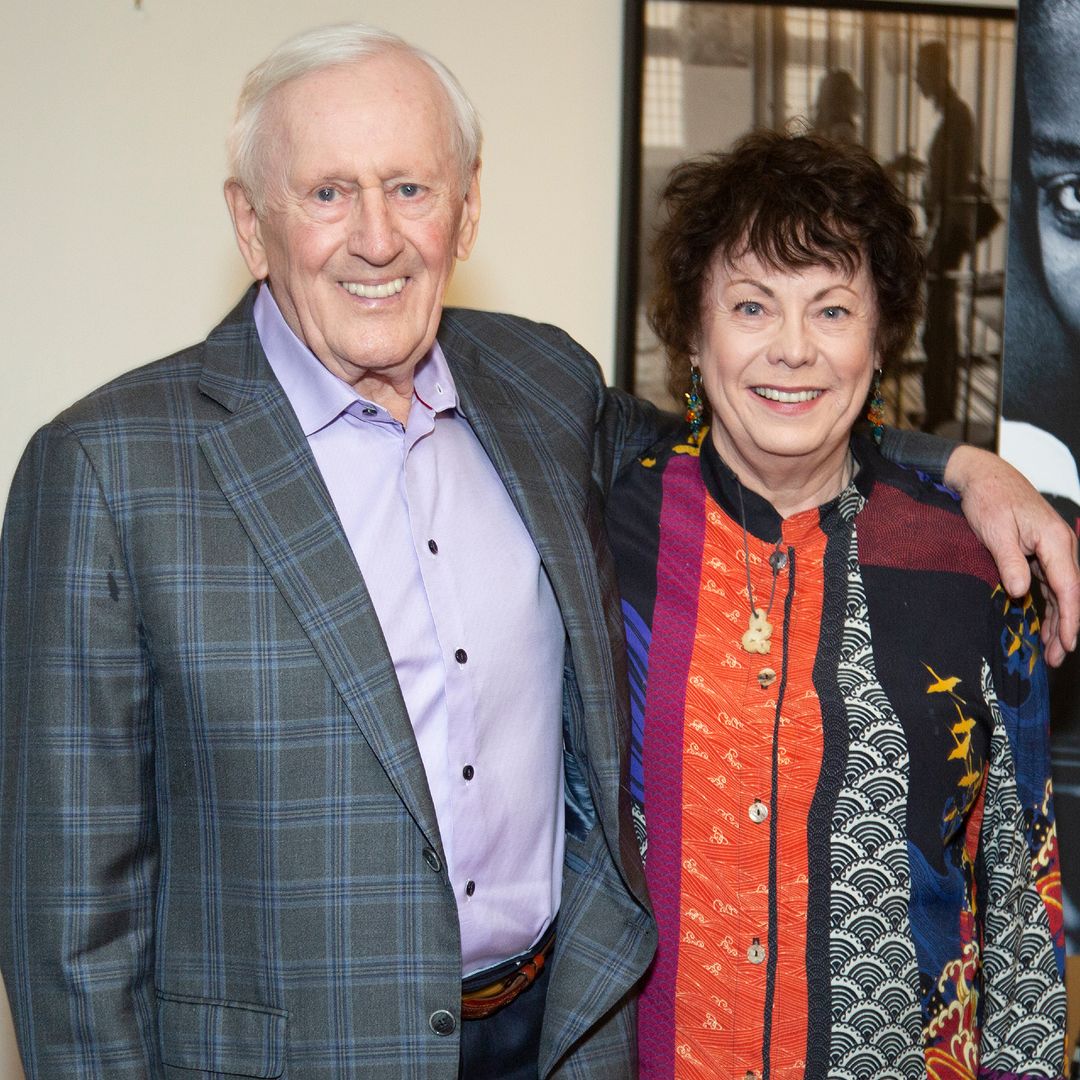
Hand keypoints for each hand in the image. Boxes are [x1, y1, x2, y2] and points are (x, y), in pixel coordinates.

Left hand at [945, 445, 1079, 665]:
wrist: (983, 476)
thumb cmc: (989, 499)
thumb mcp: (995, 531)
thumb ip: (1010, 562)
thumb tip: (1022, 593)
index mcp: (1056, 540)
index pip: (1069, 587)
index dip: (1070, 618)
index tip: (1067, 643)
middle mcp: (1061, 546)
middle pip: (1069, 594)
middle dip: (1066, 628)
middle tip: (1057, 659)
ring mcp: (1052, 549)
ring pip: (1060, 592)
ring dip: (1058, 621)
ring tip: (1052, 652)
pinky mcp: (1039, 552)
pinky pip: (1049, 584)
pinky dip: (1048, 606)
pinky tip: (1043, 626)